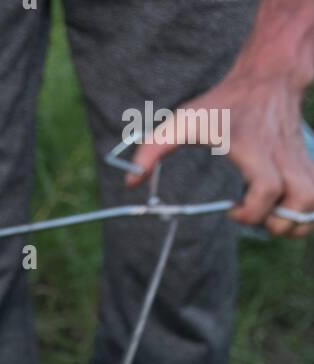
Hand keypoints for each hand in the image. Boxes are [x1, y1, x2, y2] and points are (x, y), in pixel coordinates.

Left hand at [128, 73, 313, 237]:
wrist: (267, 77)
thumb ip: (153, 149)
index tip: (231, 209)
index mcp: (255, 151)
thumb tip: (130, 181)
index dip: (250, 211)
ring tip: (272, 215)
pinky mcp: (307, 163)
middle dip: (277, 223)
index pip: (266, 191)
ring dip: (295, 220)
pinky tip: (283, 206)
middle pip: (300, 205)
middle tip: (255, 215)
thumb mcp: (184, 121)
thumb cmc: (224, 103)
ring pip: (313, 204)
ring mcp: (298, 161)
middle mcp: (282, 157)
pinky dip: (304, 210)